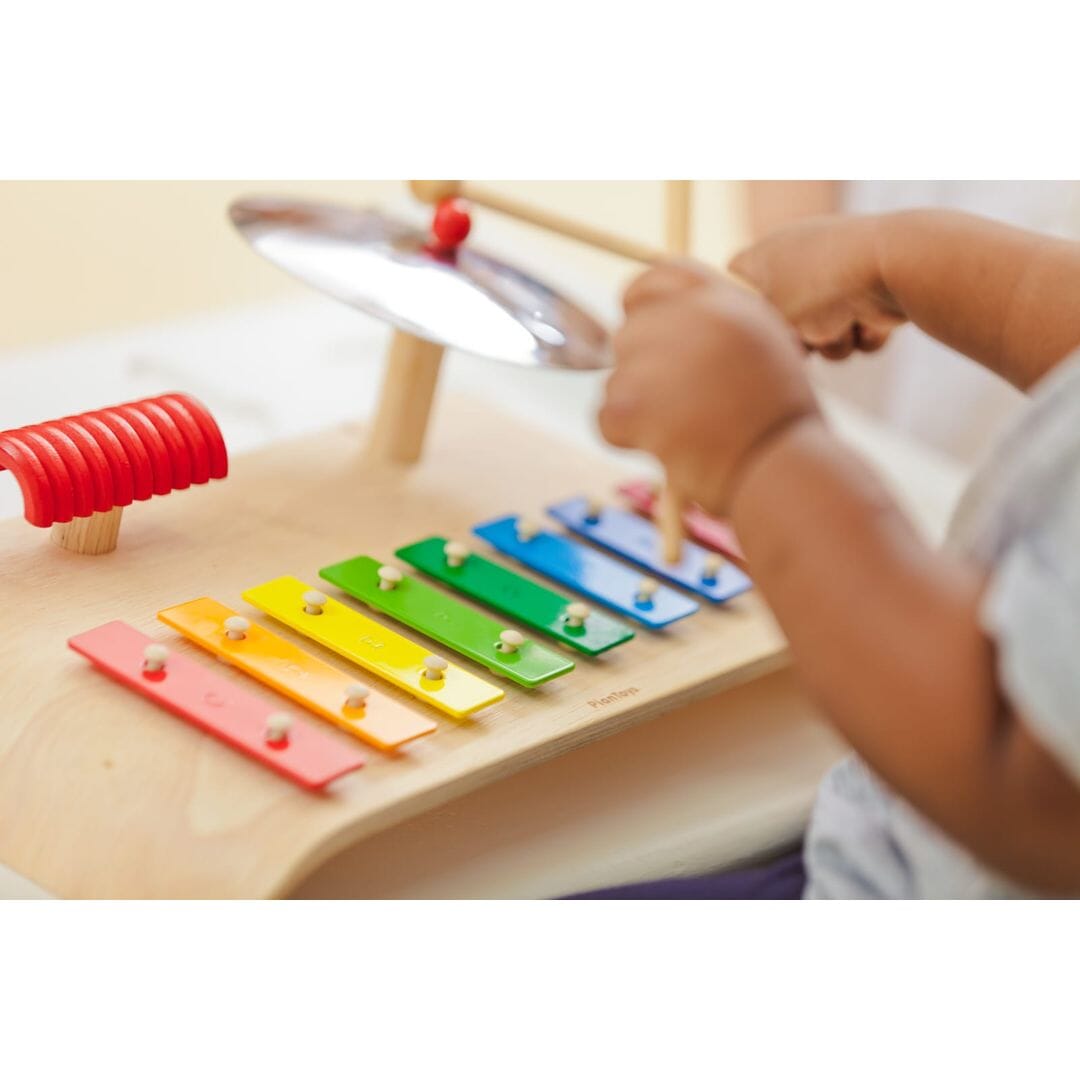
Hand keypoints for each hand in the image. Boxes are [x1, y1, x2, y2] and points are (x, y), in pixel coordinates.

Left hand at [598, 262, 820, 514]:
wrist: (782, 470)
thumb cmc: (779, 425)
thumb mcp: (764, 352)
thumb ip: (715, 331)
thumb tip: (663, 336)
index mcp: (725, 299)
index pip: (657, 277)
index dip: (642, 306)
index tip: (645, 336)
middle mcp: (688, 316)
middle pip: (629, 334)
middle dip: (643, 373)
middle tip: (679, 409)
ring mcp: (655, 357)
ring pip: (617, 380)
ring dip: (640, 411)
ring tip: (687, 434)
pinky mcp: (630, 401)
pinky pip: (606, 418)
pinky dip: (627, 440)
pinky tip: (668, 450)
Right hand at [728, 214, 905, 358]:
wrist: (894, 263)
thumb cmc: (818, 290)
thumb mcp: (768, 323)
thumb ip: (755, 340)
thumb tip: (775, 353)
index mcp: (762, 256)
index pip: (735, 287)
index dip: (745, 316)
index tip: (756, 333)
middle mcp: (796, 259)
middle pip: (785, 323)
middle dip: (802, 341)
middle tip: (805, 340)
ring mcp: (836, 273)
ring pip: (825, 331)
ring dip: (836, 343)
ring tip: (844, 330)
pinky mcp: (872, 286)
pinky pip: (858, 328)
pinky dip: (865, 334)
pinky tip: (872, 324)